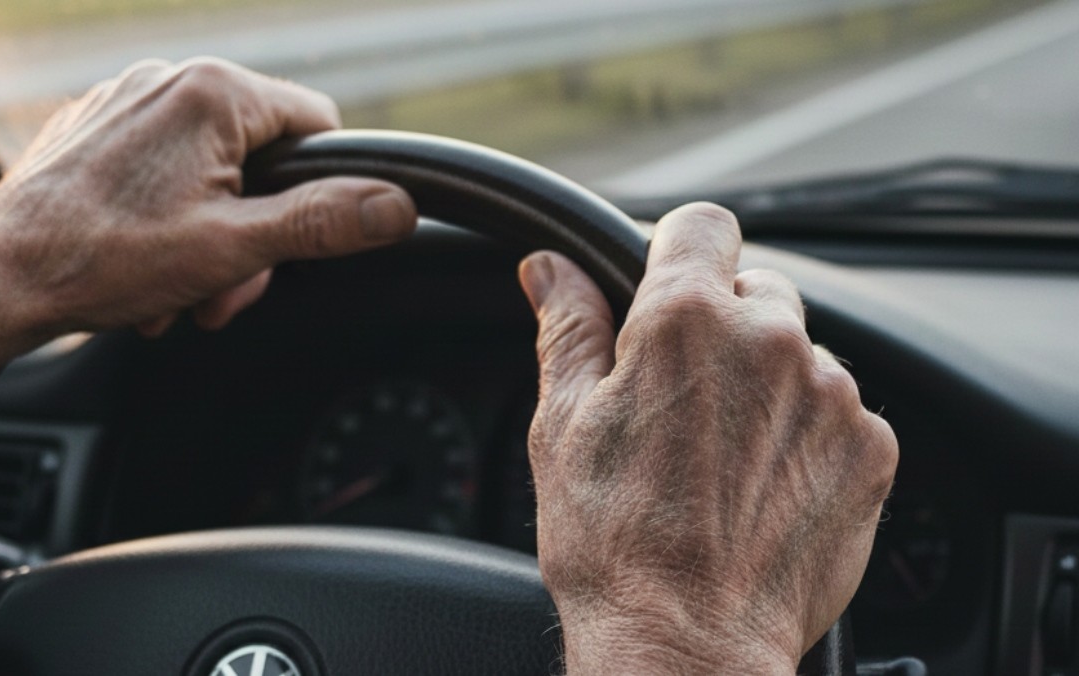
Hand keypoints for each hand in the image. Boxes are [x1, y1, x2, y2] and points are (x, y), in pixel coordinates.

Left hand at [0, 59, 415, 435]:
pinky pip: (162, 167)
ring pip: (211, 169)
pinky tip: (146, 261)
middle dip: (254, 233)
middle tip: (224, 286)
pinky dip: (169, 217)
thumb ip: (324, 222)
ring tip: (178, 285)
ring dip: (211, 237)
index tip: (294, 239)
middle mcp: (170, 80)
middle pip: (261, 157)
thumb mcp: (236, 248)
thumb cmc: (105, 258)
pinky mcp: (97, 127)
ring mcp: (127, 101)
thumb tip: (396, 206)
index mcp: (215, 94)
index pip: (318, 126)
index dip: (322, 191)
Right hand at [518, 203, 896, 672]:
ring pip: (800, 352)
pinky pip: (840, 410)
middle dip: (722, 326)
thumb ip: (567, 327)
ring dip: (767, 382)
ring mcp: (831, 394)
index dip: (678, 252)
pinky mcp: (871, 448)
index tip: (666, 286)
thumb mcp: (562, 424)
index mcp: (685, 320)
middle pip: (756, 289)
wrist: (687, 644)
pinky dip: (807, 433)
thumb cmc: (613, 543)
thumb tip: (549, 268)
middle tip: (683, 399)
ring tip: (722, 457)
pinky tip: (763, 485)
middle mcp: (771, 340)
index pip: (701, 225)